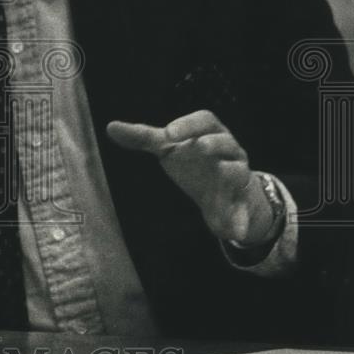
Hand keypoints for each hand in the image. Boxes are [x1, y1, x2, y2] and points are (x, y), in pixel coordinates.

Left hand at [107, 110, 275, 245]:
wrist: (223, 186)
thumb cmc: (193, 159)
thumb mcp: (169, 148)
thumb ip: (143, 137)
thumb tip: (110, 127)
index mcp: (208, 132)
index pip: (203, 120)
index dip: (187, 124)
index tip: (168, 133)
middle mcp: (228, 150)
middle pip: (225, 141)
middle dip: (214, 143)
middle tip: (201, 147)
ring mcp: (237, 174)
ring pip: (237, 173)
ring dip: (229, 177)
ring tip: (220, 175)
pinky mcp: (242, 200)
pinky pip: (243, 209)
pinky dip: (239, 220)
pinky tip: (233, 233)